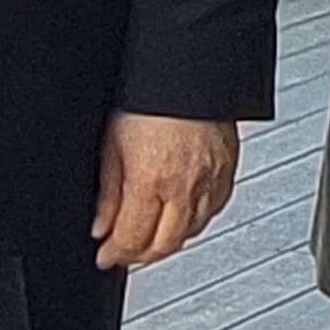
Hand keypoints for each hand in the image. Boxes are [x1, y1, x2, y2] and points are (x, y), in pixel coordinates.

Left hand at [94, 114, 240, 270]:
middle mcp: (185, 187)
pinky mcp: (227, 173)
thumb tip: (101, 226)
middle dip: (141, 255)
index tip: (106, 256)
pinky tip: (180, 215)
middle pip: (164, 245)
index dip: (115, 254)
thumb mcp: (113, 145)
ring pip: (191, 233)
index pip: (132, 238)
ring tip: (150, 236)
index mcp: (151, 180)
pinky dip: (194, 222)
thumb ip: (108, 193)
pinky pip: (212, 213)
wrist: (189, 72)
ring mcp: (210, 182)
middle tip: (124, 252)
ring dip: (167, 241)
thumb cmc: (150, 99)